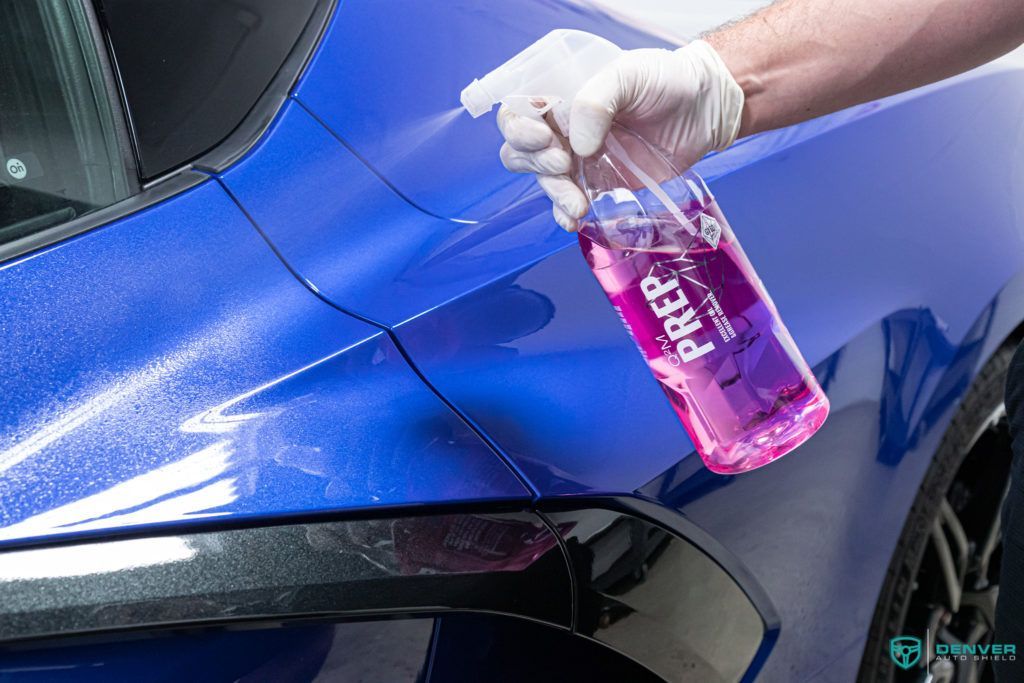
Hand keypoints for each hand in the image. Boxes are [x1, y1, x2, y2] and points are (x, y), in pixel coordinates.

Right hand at [497, 40, 743, 230]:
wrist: (703, 110)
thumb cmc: (664, 81)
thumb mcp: (629, 74)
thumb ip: (597, 100)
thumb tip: (579, 144)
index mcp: (560, 97)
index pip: (517, 112)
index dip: (519, 128)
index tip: (545, 137)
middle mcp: (562, 130)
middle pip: (521, 152)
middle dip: (535, 162)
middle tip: (565, 162)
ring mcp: (578, 161)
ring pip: (544, 182)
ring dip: (555, 193)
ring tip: (578, 202)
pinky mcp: (599, 186)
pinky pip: (568, 205)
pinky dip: (565, 215)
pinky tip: (574, 220)